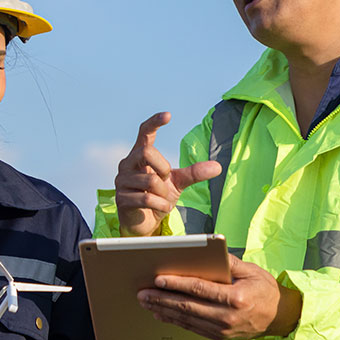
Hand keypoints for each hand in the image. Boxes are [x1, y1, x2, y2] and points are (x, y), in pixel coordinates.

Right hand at [114, 112, 222, 235]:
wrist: (145, 223)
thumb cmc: (158, 197)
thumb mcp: (178, 183)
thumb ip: (194, 173)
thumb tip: (217, 167)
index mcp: (140, 155)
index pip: (144, 132)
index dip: (154, 123)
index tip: (168, 115)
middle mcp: (127, 164)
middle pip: (147, 152)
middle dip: (163, 167)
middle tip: (166, 180)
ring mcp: (122, 181)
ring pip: (150, 180)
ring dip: (164, 194)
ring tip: (163, 199)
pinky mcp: (121, 198)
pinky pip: (147, 198)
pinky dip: (161, 205)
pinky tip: (161, 208)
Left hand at [136, 254, 301, 339]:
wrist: (280, 318)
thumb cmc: (265, 290)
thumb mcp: (251, 271)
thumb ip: (228, 262)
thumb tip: (206, 251)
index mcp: (235, 298)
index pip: (199, 289)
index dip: (177, 284)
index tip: (158, 279)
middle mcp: (227, 317)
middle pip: (188, 306)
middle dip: (162, 299)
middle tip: (142, 293)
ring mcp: (223, 330)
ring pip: (186, 319)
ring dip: (163, 311)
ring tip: (145, 303)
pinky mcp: (219, 337)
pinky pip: (192, 328)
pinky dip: (174, 321)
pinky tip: (160, 314)